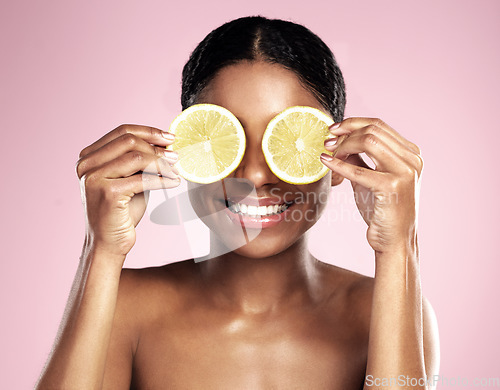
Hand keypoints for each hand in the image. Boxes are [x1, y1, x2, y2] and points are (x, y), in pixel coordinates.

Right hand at [76, 124, 179, 257]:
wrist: (108, 243)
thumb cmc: (120, 212)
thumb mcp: (129, 179)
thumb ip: (140, 161)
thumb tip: (166, 143)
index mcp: (89, 157)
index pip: (121, 132)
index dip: (149, 132)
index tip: (169, 137)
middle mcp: (87, 165)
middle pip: (129, 141)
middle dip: (157, 147)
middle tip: (176, 156)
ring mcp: (94, 178)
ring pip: (137, 157)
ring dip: (162, 163)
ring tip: (176, 170)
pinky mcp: (107, 193)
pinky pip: (142, 179)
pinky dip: (162, 179)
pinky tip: (174, 182)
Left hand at [320, 118, 423, 252]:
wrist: (394, 240)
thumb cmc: (382, 210)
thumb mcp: (370, 178)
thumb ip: (360, 158)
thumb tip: (340, 139)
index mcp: (411, 154)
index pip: (379, 125)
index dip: (352, 123)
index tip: (333, 130)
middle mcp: (412, 159)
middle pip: (373, 130)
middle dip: (345, 133)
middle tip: (327, 142)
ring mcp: (406, 172)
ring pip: (369, 141)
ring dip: (343, 145)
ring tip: (329, 153)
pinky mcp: (393, 187)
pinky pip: (359, 169)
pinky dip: (339, 164)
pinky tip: (326, 163)